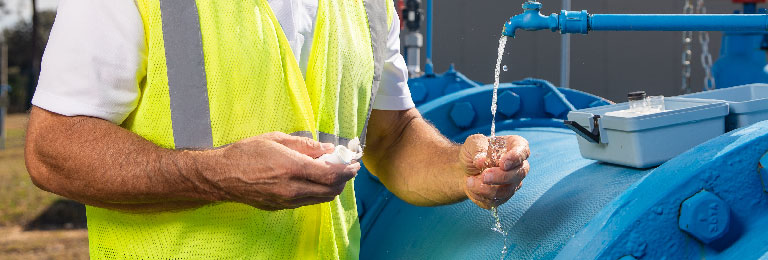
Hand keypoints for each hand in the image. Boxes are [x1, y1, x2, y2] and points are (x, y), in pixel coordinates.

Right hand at [200, 132, 359, 210]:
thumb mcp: (277, 139)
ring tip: (333, 172)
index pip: (331, 174)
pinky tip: (315, 180)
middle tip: (347, 167)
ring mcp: (287, 201)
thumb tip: (328, 148)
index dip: (347, 169)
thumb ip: (306, 145)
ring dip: (333, 187)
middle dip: (344, 179)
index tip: (354, 163)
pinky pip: (308, 201)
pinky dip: (318, 192)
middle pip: (331, 190)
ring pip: (322, 198)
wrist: (222, 176)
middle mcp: (292, 188)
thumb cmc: (246, 152)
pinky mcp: (281, 207)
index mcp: (292, 168)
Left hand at [459, 134, 529, 208]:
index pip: (522, 151)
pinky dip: (480, 195)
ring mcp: (513, 183)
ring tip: (470, 181)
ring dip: (487, 188)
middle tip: (484, 176)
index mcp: (515, 146)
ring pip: (507, 190)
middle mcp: (518, 166)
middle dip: (501, 177)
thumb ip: (477, 149)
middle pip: (519, 174)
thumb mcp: (472, 143)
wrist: (466, 168)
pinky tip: (472, 186)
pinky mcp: (503, 196)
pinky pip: (496, 200)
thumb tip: (481, 160)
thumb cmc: (474, 152)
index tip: (503, 163)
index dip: (515, 158)